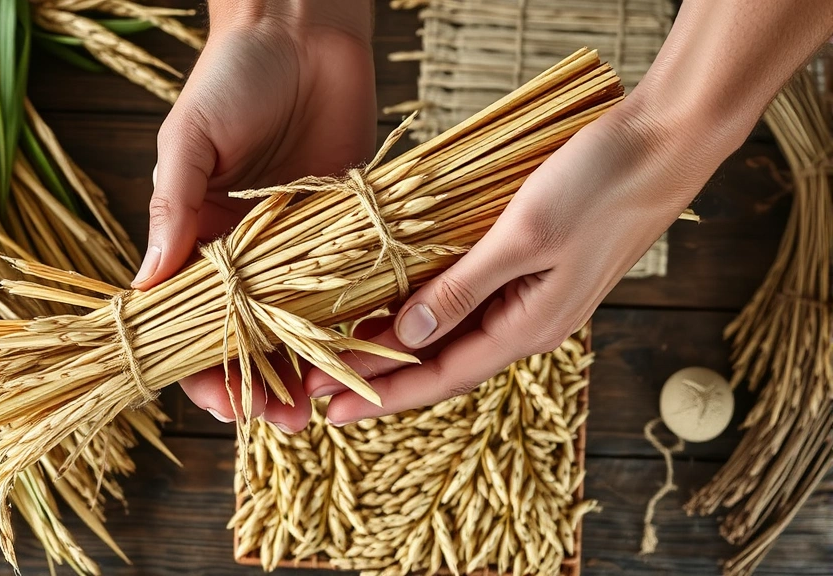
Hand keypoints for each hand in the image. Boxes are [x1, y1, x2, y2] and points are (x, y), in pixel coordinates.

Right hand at [131, 1, 376, 431]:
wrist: (302, 33)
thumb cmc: (232, 78)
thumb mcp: (188, 140)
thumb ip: (173, 208)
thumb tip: (147, 285)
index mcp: (199, 238)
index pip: (193, 320)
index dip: (201, 366)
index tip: (218, 401)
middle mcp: (251, 253)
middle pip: (251, 337)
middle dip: (261, 385)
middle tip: (284, 419)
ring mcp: (303, 245)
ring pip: (304, 327)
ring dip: (310, 371)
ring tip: (323, 406)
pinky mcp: (351, 227)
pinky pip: (352, 286)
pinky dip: (356, 324)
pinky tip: (366, 357)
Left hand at [304, 96, 745, 424]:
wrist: (666, 143)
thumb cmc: (601, 184)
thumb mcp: (524, 237)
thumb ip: (463, 290)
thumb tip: (405, 338)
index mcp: (529, 327)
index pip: (440, 376)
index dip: (382, 394)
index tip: (329, 408)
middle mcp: (531, 323)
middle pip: (442, 364)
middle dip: (380, 378)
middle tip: (319, 386)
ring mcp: (535, 297)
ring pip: (454, 335)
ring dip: (400, 347)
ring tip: (346, 353)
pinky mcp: (537, 268)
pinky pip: (470, 304)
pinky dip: (427, 310)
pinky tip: (398, 304)